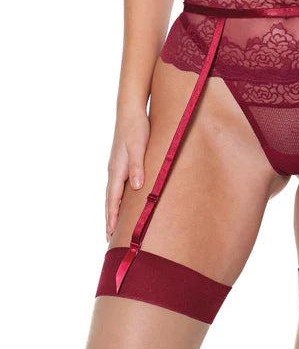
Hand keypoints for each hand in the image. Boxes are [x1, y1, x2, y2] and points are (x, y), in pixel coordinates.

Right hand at [105, 107, 149, 242]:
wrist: (131, 112)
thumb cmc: (137, 129)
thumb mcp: (139, 147)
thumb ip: (138, 167)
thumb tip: (136, 187)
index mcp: (117, 170)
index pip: (113, 199)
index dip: (112, 217)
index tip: (111, 233)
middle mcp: (114, 170)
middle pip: (110, 199)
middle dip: (109, 218)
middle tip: (109, 237)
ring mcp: (117, 166)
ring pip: (113, 193)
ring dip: (112, 209)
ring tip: (114, 224)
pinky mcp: (122, 162)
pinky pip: (118, 185)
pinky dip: (117, 197)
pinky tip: (122, 200)